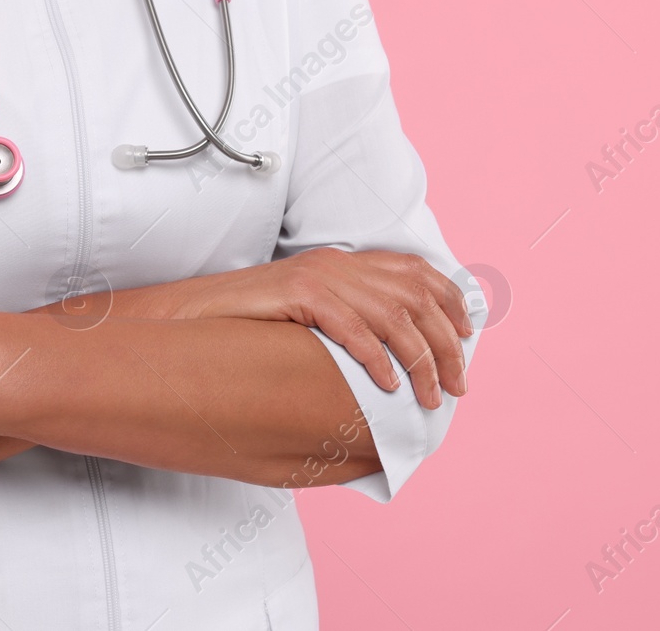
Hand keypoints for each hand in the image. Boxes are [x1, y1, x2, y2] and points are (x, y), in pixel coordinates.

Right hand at [124, 248, 473, 409]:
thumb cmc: (247, 326)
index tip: (468, 336)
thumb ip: (347, 322)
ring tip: (429, 396)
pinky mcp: (298, 293)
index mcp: (345, 263)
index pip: (416, 271)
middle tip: (458, 386)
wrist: (191, 315)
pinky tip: (388, 386)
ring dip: (420, 360)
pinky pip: (351, 326)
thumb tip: (391, 357)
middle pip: (416, 296)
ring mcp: (318, 276)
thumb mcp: (308, 317)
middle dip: (446, 344)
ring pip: (392, 315)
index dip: (450, 301)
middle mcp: (338, 263)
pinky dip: (376, 358)